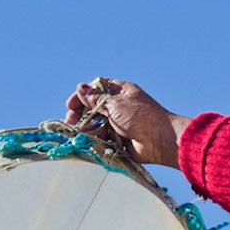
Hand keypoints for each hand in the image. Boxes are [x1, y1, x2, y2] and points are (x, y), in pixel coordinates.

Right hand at [64, 79, 188, 167]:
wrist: (160, 140)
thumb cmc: (140, 116)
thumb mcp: (115, 104)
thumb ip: (95, 99)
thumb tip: (80, 88)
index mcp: (121, 92)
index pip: (96, 90)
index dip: (82, 96)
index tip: (70, 105)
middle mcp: (119, 106)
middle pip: (93, 108)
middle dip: (80, 115)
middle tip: (70, 122)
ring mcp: (119, 123)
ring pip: (96, 125)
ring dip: (85, 128)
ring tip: (77, 133)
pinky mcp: (119, 140)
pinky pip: (103, 139)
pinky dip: (94, 140)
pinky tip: (87, 142)